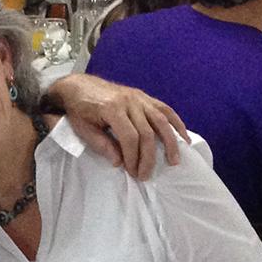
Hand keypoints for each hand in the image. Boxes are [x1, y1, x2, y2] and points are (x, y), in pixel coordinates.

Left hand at [48, 73, 186, 178]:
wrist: (79, 86)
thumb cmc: (79, 110)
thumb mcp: (83, 129)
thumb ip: (102, 145)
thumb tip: (120, 162)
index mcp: (112, 108)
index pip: (129, 137)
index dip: (133, 157)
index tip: (132, 172)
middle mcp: (129, 101)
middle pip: (147, 132)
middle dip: (148, 157)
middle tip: (146, 174)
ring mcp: (138, 97)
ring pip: (161, 120)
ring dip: (170, 142)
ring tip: (174, 161)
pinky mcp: (143, 96)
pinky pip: (164, 109)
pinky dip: (176, 123)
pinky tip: (183, 137)